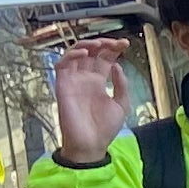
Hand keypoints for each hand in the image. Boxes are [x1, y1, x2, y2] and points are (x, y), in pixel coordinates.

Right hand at [52, 41, 131, 164]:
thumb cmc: (104, 129)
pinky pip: (62, 65)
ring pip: (75, 54)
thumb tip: (117, 65)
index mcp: (98, 82)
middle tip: (115, 42)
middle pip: (91, 53)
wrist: (90, 145)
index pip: (104, 58)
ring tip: (100, 44)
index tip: (125, 43)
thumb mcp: (121, 104)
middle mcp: (85, 78)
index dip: (113, 48)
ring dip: (86, 44)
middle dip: (103, 43)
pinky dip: (71, 55)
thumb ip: (121, 84)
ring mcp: (73, 80)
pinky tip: (85, 53)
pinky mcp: (63, 85)